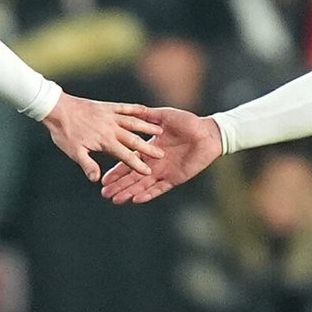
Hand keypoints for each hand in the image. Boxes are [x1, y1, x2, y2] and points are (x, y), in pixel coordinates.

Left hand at [41, 93, 163, 182]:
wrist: (57, 109)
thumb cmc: (64, 132)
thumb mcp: (74, 151)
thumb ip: (87, 164)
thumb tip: (96, 179)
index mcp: (105, 141)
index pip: (125, 155)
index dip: (137, 164)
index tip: (148, 171)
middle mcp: (111, 128)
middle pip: (134, 139)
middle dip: (148, 148)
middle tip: (162, 154)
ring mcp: (111, 116)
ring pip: (134, 122)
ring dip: (147, 128)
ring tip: (161, 131)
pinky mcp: (108, 106)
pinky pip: (125, 107)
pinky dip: (136, 109)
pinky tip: (145, 110)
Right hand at [99, 108, 221, 204]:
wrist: (208, 133)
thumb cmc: (188, 123)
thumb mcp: (165, 116)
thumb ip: (149, 117)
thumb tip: (132, 112)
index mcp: (149, 149)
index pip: (129, 162)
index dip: (116, 171)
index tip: (103, 179)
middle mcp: (154, 163)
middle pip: (132, 177)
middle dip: (118, 186)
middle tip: (104, 194)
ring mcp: (164, 172)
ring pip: (142, 186)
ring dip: (129, 192)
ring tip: (115, 200)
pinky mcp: (175, 178)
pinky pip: (159, 189)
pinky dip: (148, 194)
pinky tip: (136, 200)